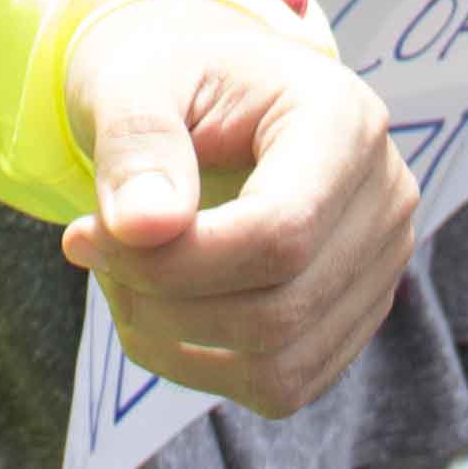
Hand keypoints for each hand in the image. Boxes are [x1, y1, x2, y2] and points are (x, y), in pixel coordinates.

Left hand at [58, 0, 418, 419]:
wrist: (208, 98)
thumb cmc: (171, 82)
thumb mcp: (134, 82)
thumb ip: (137, 144)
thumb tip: (145, 227)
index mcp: (344, 119)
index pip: (280, 231)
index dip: (173, 261)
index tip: (81, 236)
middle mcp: (386, 196)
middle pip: (280, 309)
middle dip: (161, 304)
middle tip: (90, 255)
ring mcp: (383, 264)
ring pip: (281, 366)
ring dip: (174, 345)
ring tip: (121, 282)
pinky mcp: (356, 316)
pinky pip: (282, 386)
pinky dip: (203, 368)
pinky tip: (161, 311)